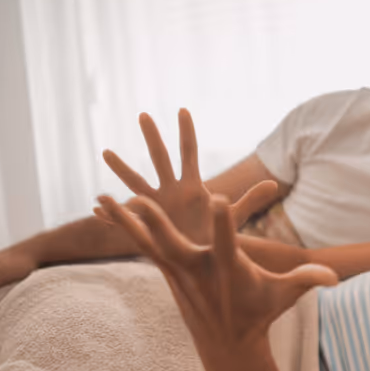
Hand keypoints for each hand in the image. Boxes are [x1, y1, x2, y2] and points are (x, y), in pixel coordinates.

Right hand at [96, 109, 276, 244]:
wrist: (201, 260)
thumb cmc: (216, 235)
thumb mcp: (236, 216)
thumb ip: (253, 199)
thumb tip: (273, 183)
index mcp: (192, 187)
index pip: (190, 154)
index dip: (187, 133)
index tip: (183, 110)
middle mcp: (171, 191)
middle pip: (161, 158)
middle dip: (153, 137)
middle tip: (144, 114)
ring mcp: (156, 206)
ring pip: (136, 183)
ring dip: (122, 168)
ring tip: (106, 151)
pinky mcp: (145, 223)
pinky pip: (125, 217)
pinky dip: (111, 213)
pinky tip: (96, 207)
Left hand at [96, 193, 337, 361]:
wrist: (228, 345)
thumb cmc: (260, 312)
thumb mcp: (285, 296)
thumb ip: (307, 280)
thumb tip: (335, 277)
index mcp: (229, 270)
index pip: (226, 241)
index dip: (221, 220)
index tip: (216, 197)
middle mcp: (199, 270)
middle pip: (176, 243)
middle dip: (159, 223)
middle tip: (142, 201)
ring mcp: (179, 272)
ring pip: (149, 242)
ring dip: (127, 222)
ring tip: (105, 199)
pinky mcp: (168, 271)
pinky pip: (142, 245)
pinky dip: (125, 228)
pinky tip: (104, 210)